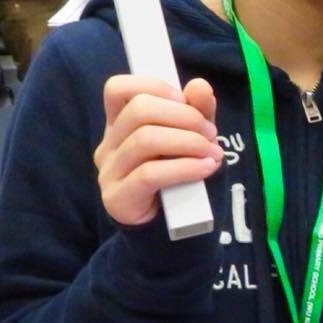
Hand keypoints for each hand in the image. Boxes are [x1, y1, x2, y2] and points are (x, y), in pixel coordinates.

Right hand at [94, 72, 222, 229]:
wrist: (172, 236)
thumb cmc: (181, 184)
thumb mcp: (192, 145)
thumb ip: (195, 116)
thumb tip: (200, 86)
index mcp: (120, 126)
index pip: (118, 89)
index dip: (153, 86)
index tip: (185, 100)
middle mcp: (109, 145)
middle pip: (138, 111)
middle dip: (184, 116)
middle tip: (211, 133)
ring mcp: (110, 172)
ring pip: (145, 140)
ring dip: (188, 141)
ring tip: (213, 153)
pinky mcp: (118, 198)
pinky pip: (150, 174)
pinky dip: (185, 167)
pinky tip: (206, 168)